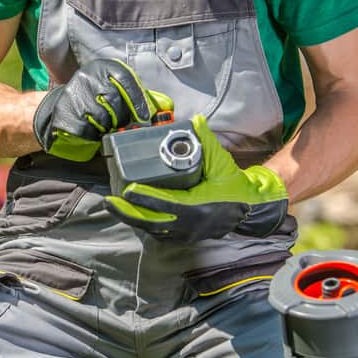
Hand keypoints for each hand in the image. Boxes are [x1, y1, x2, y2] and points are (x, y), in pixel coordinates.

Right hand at [33, 59, 172, 161]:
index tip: (146, 119)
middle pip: (118, 104)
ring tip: (102, 127)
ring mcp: (75, 95)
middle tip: (120, 126)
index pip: (127, 83)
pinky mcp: (65, 113)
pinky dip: (93, 137)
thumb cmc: (93, 102)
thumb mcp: (113, 91)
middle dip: (123, 120)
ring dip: (107, 129)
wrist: (59, 110)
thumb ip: (135, 97)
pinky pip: (88, 131)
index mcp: (103, 68)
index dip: (139, 103)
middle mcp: (88, 77)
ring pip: (104, 119)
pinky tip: (90, 132)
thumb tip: (164, 108)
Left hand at [104, 115, 288, 241]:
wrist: (248, 208)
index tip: (126, 191)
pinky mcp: (184, 236)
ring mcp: (185, 233)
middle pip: (151, 221)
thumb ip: (206, 141)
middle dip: (127, 212)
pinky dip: (144, 224)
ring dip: (132, 218)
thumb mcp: (221, 162)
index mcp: (197, 206)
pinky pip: (159, 233)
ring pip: (152, 229)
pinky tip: (130, 215)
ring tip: (114, 206)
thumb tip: (195, 120)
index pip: (165, 203)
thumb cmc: (233, 184)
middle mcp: (189, 224)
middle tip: (109, 201)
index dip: (144, 198)